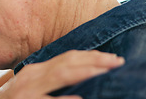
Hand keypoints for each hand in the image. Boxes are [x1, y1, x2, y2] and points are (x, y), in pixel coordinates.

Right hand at [0, 50, 124, 98]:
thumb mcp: (29, 86)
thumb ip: (48, 80)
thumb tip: (75, 80)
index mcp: (36, 70)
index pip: (67, 58)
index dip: (90, 56)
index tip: (109, 57)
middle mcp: (32, 75)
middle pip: (68, 62)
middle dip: (94, 61)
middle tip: (117, 61)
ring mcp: (28, 89)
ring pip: (61, 74)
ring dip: (86, 71)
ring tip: (106, 71)